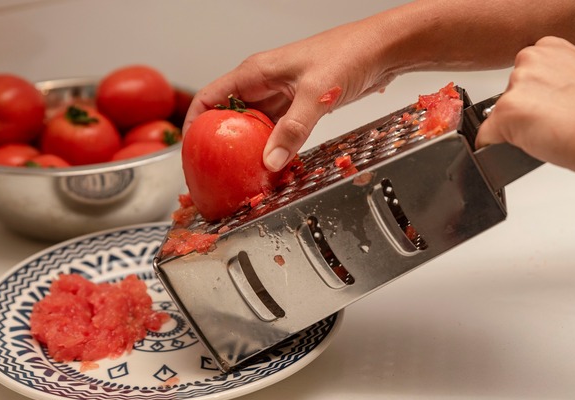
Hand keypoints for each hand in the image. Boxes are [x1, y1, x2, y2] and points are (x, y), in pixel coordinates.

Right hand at [182, 21, 398, 171]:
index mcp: (255, 72)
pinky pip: (276, 131)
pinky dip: (272, 149)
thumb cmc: (349, 53)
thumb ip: (293, 130)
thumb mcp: (316, 94)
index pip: (208, 98)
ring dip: (247, 150)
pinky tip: (273, 167)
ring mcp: (280, 96)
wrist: (383, 49)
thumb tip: (270, 162)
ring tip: (241, 176)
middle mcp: (262, 83)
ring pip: (252, 127)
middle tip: (216, 173)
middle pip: (228, 118)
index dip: (194, 126)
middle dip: (220, 145)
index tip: (191, 154)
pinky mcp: (298, 106)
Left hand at [476, 36, 574, 180]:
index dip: (538, 101)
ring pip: (499, 116)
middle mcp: (528, 61)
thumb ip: (555, 82)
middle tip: (556, 125)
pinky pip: (486, 138)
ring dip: (518, 130)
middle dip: (526, 113)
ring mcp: (515, 87)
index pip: (524, 80)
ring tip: (551, 135)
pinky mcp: (506, 114)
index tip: (554, 109)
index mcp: (549, 49)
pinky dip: (495, 148)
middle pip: (509, 96)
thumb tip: (541, 101)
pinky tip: (524, 148)